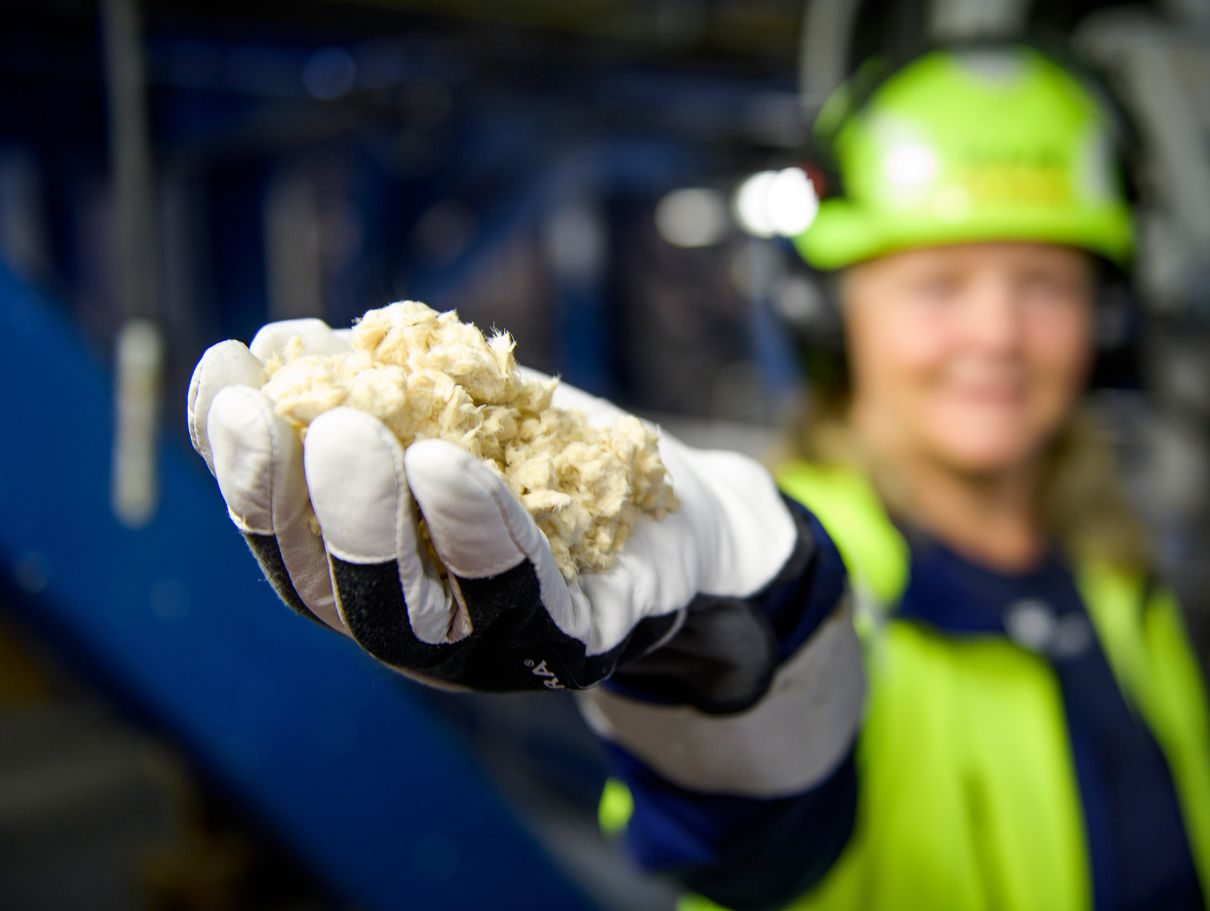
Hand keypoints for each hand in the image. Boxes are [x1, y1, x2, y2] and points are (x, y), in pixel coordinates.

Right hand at [187, 317, 798, 705]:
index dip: (241, 458)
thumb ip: (375, 384)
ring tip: (356, 433)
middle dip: (295, 501)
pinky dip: (484, 535)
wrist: (676, 514)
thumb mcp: (456, 408)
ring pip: (413, 613)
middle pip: (332, 590)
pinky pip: (530, 597)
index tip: (223, 374)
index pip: (284, 533)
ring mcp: (494, 650)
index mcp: (372, 575)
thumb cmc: (550, 460)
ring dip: (371, 523)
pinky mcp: (578, 644)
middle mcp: (418, 630)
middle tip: (286, 416)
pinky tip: (454, 467)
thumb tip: (284, 342)